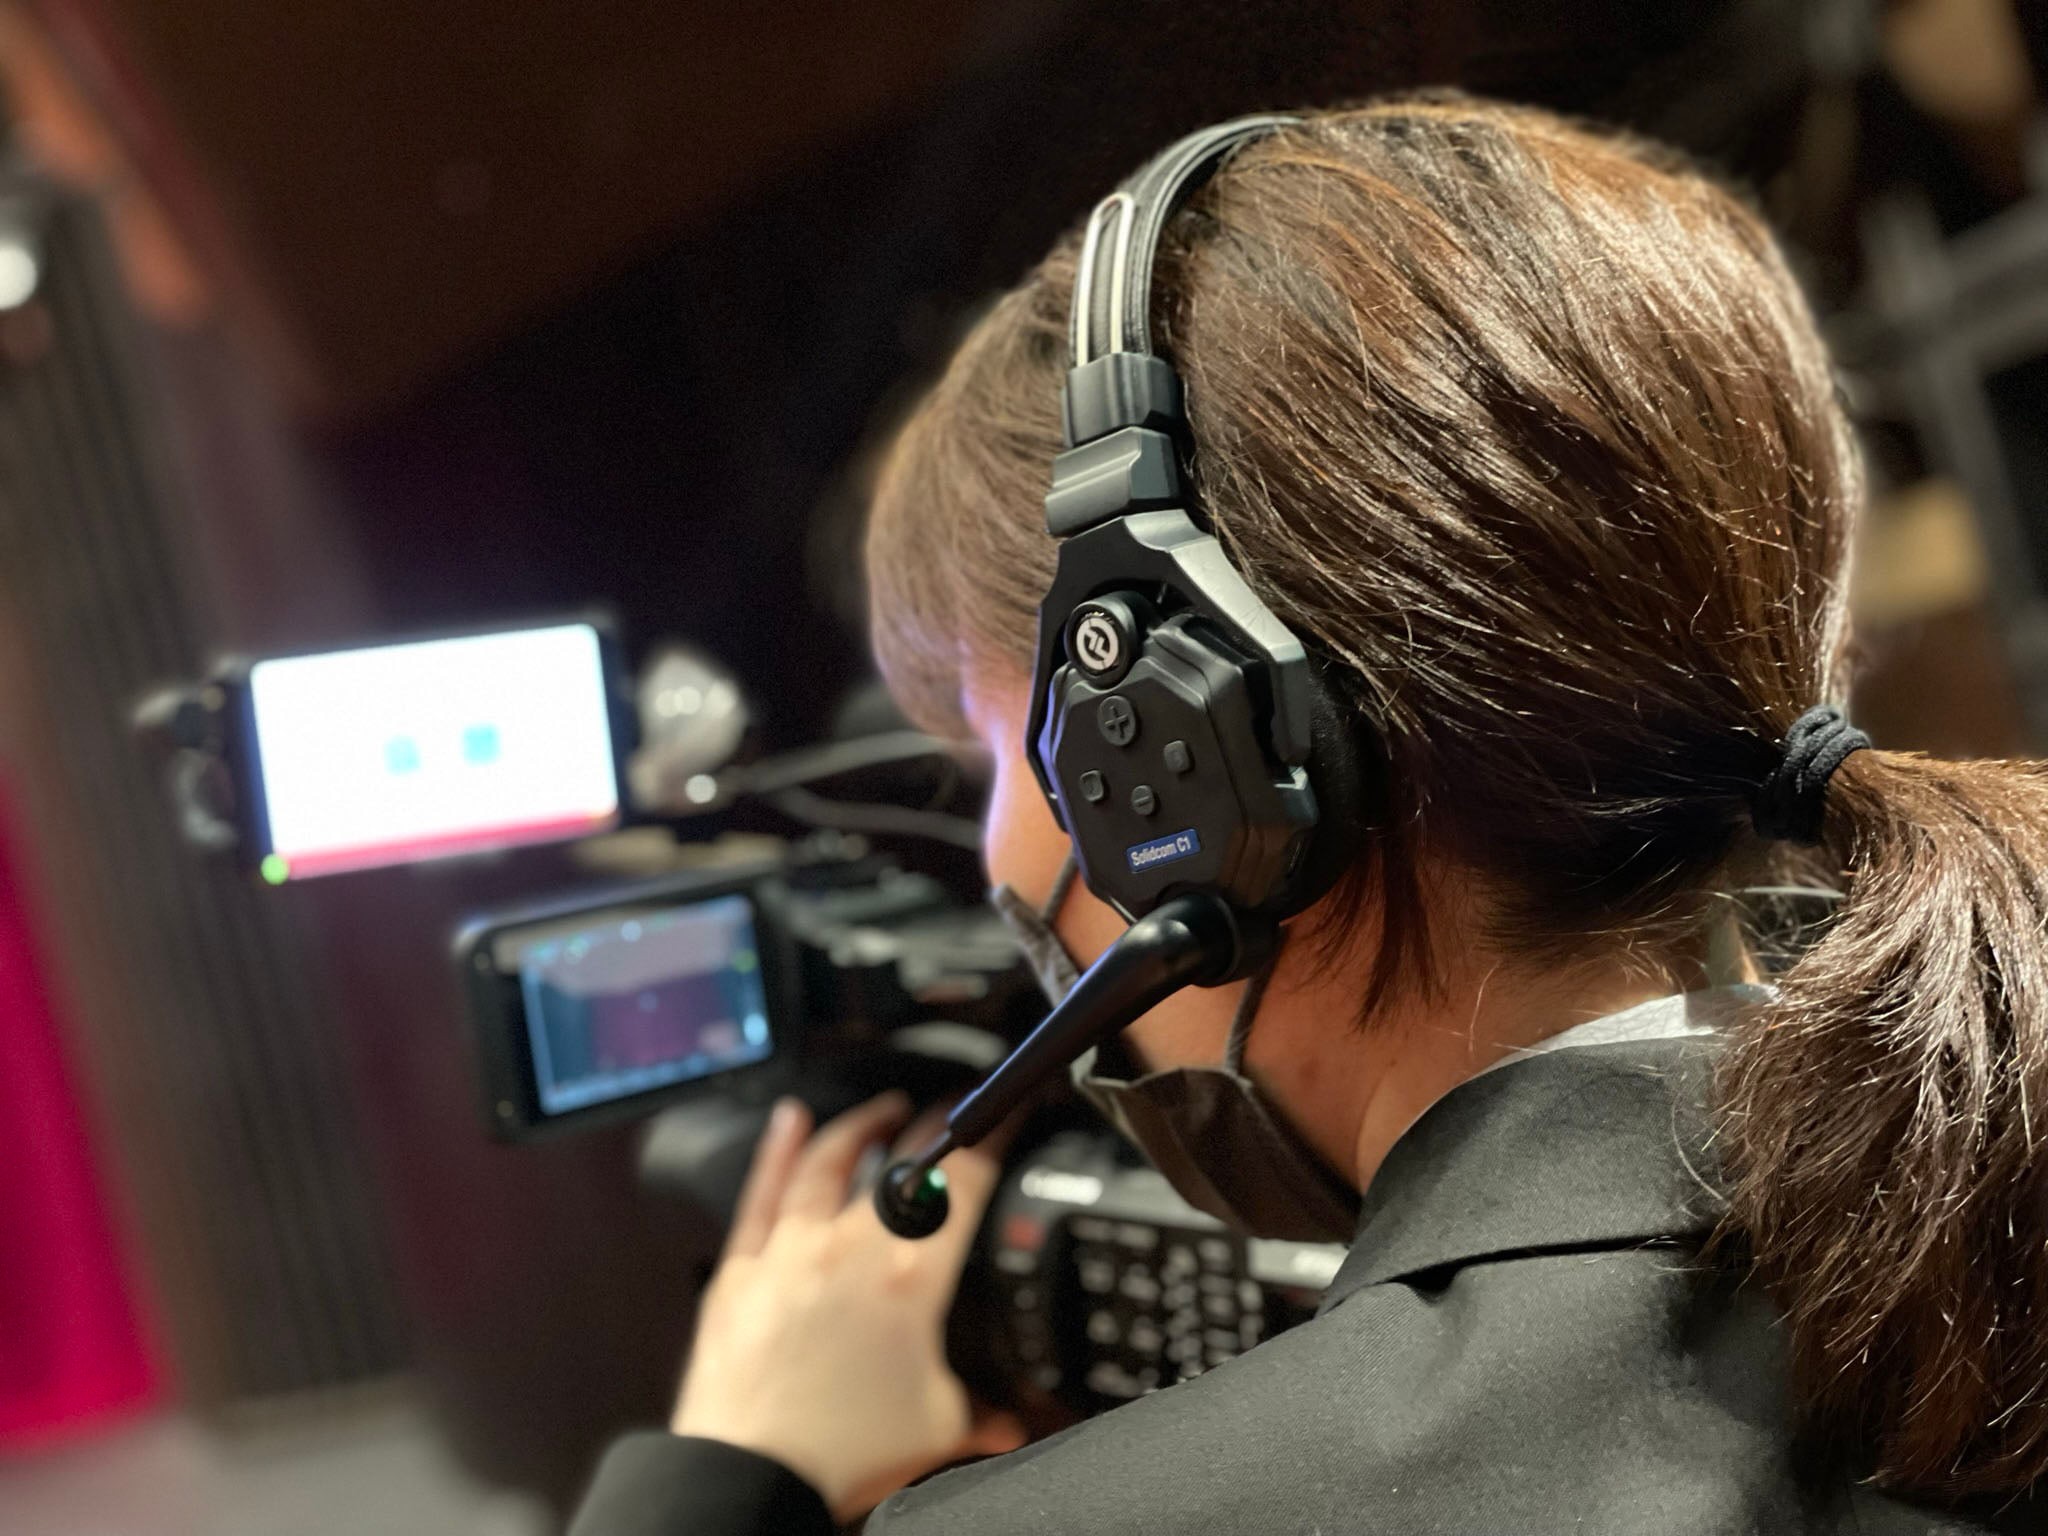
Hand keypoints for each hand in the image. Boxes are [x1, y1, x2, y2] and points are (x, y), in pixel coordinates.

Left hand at [671, 1093, 1025, 1521]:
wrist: (751, 1475)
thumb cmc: (838, 1455)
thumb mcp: (937, 1429)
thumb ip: (982, 1413)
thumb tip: (1012, 1421)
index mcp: (911, 1278)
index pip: (966, 1183)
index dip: (994, 1138)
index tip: (1007, 1116)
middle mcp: (851, 1247)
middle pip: (903, 1160)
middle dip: (938, 1122)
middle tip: (955, 1106)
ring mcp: (791, 1249)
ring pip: (829, 1160)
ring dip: (863, 1125)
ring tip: (884, 1109)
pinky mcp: (741, 1266)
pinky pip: (764, 1189)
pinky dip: (778, 1148)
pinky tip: (789, 1121)